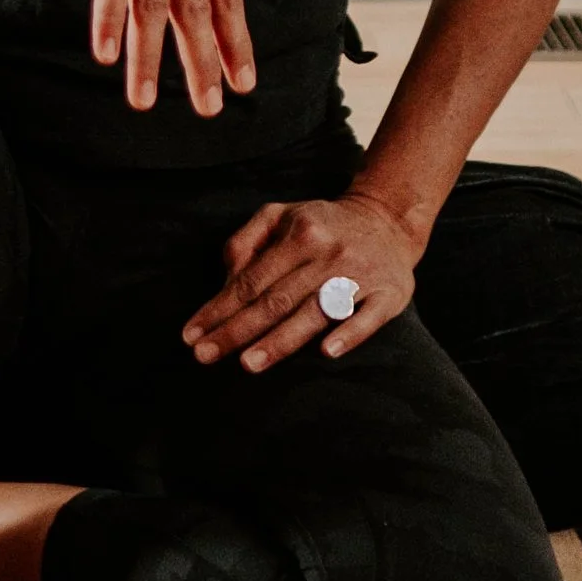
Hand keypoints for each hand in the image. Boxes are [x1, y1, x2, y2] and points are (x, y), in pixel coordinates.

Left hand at [181, 189, 417, 370]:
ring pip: (314, 312)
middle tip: (205, 356)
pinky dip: (348, 333)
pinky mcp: (390, 294)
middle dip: (237, 331)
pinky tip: (327, 352)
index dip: (219, 308)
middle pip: (276, 300)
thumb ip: (246, 241)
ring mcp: (360, 275)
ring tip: (248, 364)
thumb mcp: (280, 216)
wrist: (388, 220)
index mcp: (300, 233)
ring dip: (280, 340)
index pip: (251, 279)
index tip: (191, 336)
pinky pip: (368, 317)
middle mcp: (328, 254)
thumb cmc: (322, 225)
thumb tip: (226, 281)